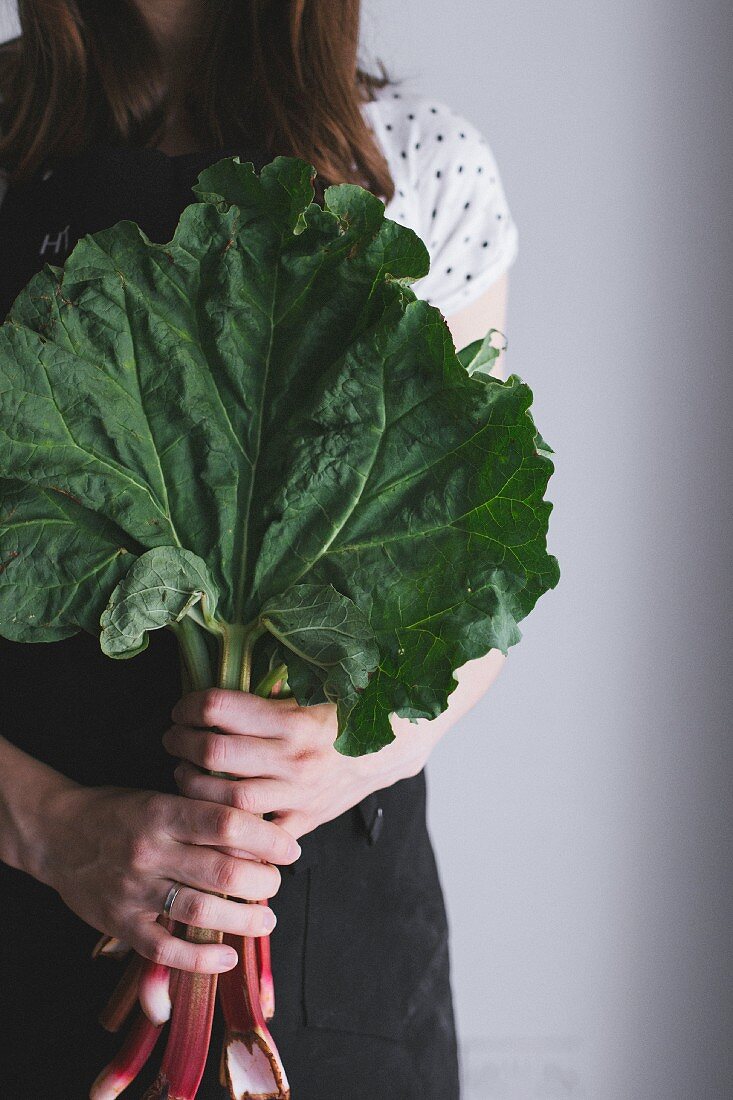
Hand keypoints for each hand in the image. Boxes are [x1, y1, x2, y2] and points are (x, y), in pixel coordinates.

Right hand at [33, 781, 300, 972]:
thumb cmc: (119, 812)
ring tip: (265, 919)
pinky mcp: (121, 923)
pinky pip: (165, 949)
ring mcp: (134, 890)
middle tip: (276, 882)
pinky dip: (200, 959)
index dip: (267, 838)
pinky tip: (227, 958)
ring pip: (201, 912)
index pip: (226, 823)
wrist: (56, 833)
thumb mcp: (159, 795)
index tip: (290, 848)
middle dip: (263, 881)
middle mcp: (151, 850)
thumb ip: (202, 812)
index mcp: (163, 811)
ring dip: (243, 919)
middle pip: (223, 870)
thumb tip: (259, 831)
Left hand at [163, 689, 424, 838]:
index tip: (183, 707)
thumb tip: (223, 674)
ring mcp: (299, 796)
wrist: (397, 743)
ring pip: (227, 800)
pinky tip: (212, 814)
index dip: (190, 706)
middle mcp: (295, 761)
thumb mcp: (316, 686)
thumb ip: (271, 687)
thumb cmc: (352, 706)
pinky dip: (230, 830)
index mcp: (295, 720)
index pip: (220, 709)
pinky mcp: (305, 821)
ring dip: (194, 787)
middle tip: (173, 737)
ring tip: (185, 772)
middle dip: (182, 744)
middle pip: (214, 755)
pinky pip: (258, 836)